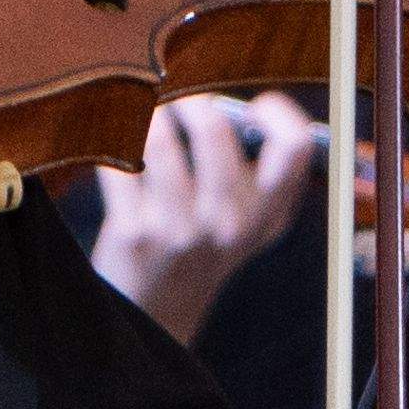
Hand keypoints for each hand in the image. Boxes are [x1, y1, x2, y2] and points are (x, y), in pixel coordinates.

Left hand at [86, 93, 325, 341]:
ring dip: (147, 116)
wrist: (160, 307)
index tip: (251, 108)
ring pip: (159, 139)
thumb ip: (265, 169)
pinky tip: (120, 148)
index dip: (276, 112)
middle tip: (180, 104)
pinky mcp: (134, 232)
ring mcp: (179, 229)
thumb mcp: (253, 221)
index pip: (294, 146)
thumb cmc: (205, 245)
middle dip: (189, 100)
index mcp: (268, 213)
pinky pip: (119, 162)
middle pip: (212, 128)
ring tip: (146, 120)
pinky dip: (114, 144)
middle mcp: (228, 223)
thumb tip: (242, 105)